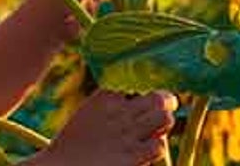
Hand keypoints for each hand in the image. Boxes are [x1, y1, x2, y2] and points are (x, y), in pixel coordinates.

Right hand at [31, 90, 175, 165]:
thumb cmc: (73, 144)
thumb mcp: (89, 113)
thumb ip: (111, 106)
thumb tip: (138, 104)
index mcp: (104, 98)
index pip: (139, 83)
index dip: (145, 92)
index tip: (142, 102)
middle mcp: (117, 112)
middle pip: (159, 98)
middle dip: (166, 104)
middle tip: (163, 112)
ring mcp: (126, 134)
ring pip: (165, 117)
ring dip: (164, 125)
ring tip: (154, 133)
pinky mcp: (132, 156)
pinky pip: (159, 145)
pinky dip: (155, 149)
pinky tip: (143, 153)